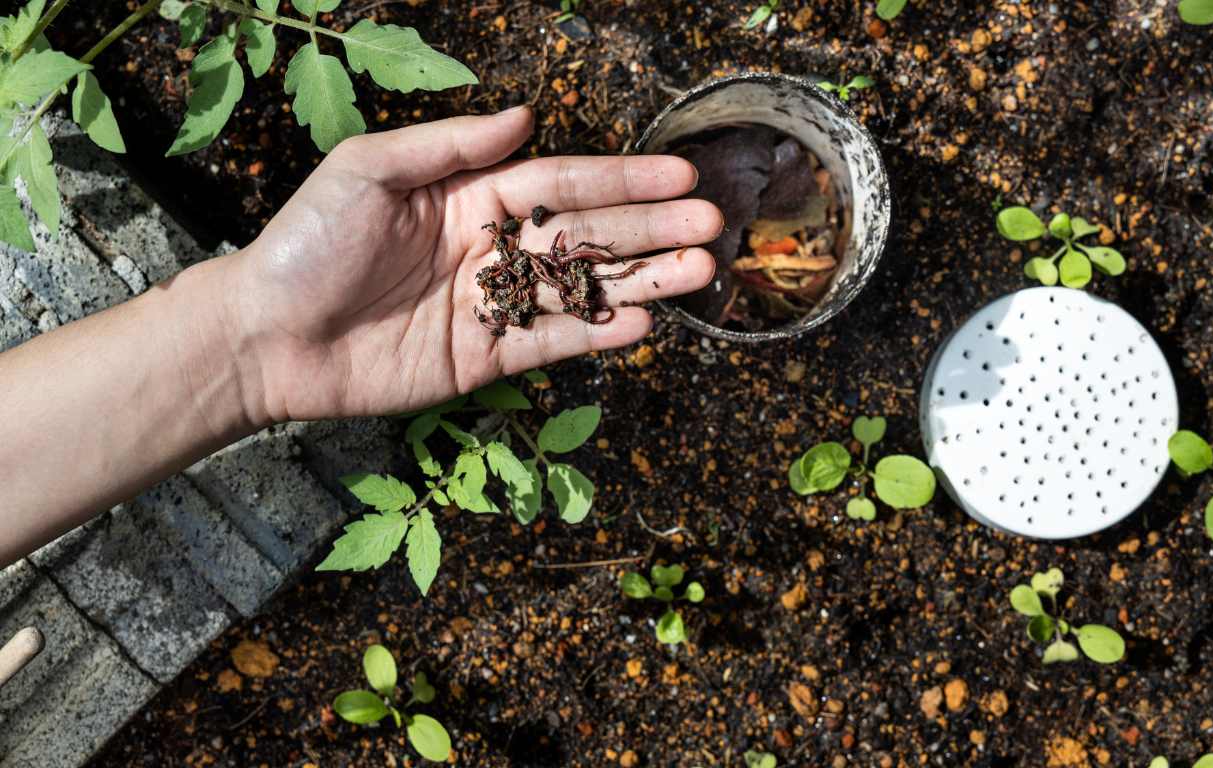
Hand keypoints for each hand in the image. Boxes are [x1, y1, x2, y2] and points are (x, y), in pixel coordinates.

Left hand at [225, 106, 720, 423]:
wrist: (263, 338)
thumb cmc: (306, 243)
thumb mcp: (369, 171)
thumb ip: (452, 147)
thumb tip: (525, 117)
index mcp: (471, 197)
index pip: (564, 183)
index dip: (623, 180)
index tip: (679, 177)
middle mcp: (492, 248)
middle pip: (589, 235)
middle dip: (652, 229)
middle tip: (713, 226)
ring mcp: (492, 305)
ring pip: (582, 290)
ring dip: (644, 281)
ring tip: (700, 273)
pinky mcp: (484, 358)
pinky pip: (551, 344)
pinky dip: (596, 336)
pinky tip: (642, 324)